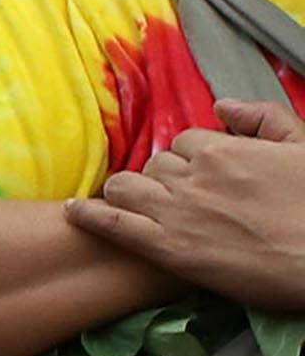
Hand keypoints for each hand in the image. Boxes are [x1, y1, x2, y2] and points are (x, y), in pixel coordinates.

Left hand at [70, 100, 304, 310]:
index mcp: (224, 150)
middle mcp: (193, 177)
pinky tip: (74, 211)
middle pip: (154, 166)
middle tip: (178, 199)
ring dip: (127, 193)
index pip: (185, 142)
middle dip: (161, 178)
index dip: (191, 159)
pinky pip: (111, 224)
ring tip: (131, 204)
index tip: (202, 176)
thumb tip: (222, 106)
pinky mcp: (167, 249)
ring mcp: (176, 213)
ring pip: (125, 188)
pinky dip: (88, 215)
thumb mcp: (304, 146)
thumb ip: (264, 119)